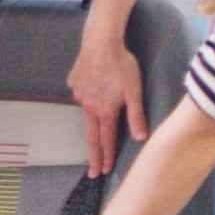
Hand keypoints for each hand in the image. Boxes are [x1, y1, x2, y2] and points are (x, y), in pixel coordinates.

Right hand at [68, 36, 147, 177]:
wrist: (100, 42)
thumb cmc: (121, 65)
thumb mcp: (134, 91)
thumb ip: (136, 116)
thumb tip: (140, 138)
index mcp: (105, 111)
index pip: (106, 140)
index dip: (106, 157)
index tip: (104, 172)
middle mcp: (89, 106)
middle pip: (91, 136)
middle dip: (93, 156)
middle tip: (92, 173)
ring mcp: (79, 95)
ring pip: (86, 113)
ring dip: (91, 123)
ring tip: (97, 123)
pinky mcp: (73, 83)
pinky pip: (81, 95)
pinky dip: (87, 98)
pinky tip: (93, 90)